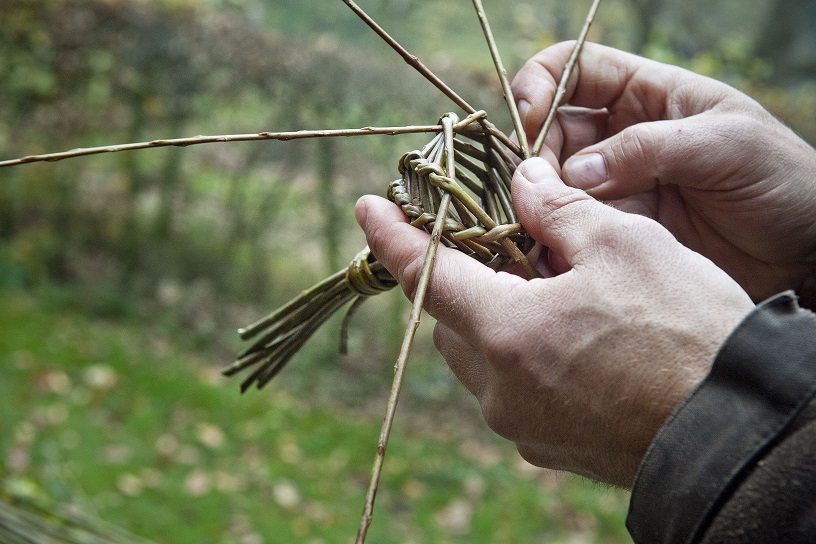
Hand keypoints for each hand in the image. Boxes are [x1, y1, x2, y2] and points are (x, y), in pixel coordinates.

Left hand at [356, 157, 753, 486]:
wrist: (734, 430)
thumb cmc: (684, 332)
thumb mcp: (625, 246)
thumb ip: (559, 211)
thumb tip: (523, 184)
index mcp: (505, 332)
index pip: (424, 273)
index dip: (390, 236)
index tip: (367, 207)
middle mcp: (499, 387)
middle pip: (451, 320)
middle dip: (466, 281)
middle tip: (511, 251)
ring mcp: (522, 425)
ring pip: (481, 358)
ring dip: (497, 321)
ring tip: (553, 298)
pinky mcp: (548, 448)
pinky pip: (513, 391)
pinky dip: (525, 358)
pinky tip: (574, 344)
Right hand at [512, 42, 815, 305]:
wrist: (804, 251)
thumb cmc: (779, 180)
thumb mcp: (723, 145)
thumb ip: (647, 150)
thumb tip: (573, 173)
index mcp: (647, 94)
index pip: (573, 71)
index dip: (542, 84)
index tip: (530, 117)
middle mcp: (620, 136)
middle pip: (551, 129)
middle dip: (535, 153)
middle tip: (538, 187)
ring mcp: (616, 184)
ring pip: (552, 181)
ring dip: (537, 197)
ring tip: (542, 222)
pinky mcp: (616, 228)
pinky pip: (570, 224)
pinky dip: (552, 234)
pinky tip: (553, 247)